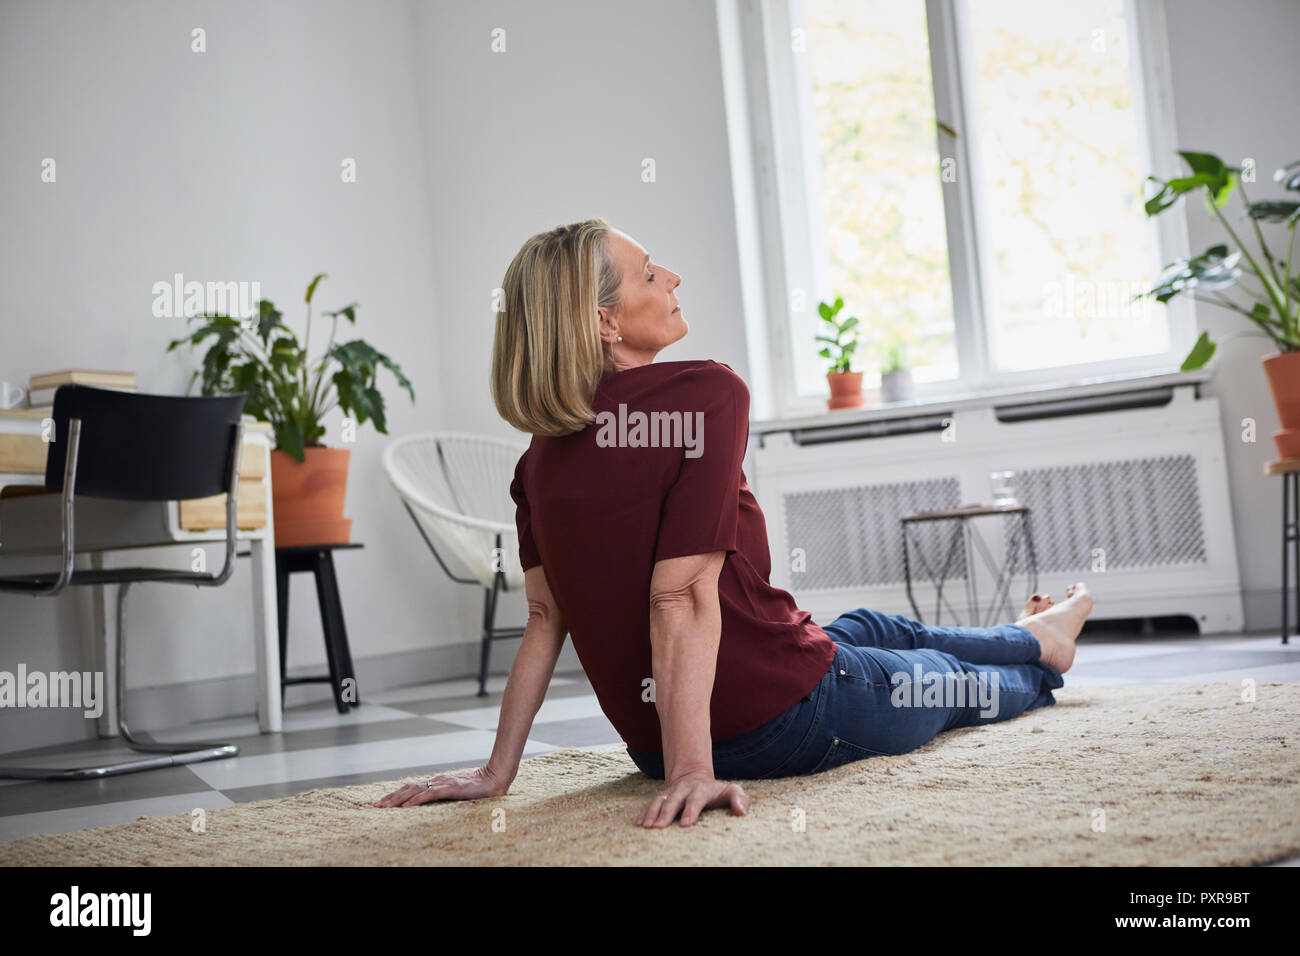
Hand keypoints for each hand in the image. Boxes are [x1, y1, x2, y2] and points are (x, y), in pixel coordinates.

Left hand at [372, 766, 507, 807]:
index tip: (383, 803)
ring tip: (384, 807)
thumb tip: (435, 799)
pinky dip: (415, 801)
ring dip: (397, 800)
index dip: (396, 794)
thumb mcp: (459, 791)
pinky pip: (428, 795)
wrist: (495, 778)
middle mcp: (437, 781)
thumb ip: (447, 794)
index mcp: (438, 782)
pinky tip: (405, 807)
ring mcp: (442, 784)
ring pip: (414, 791)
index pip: (412, 788)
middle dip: (391, 798)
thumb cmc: (480, 787)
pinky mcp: (449, 789)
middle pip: (408, 788)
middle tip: (376, 806)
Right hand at [635, 771, 748, 827]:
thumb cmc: (716, 791)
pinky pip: (650, 805)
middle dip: (665, 814)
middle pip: (673, 801)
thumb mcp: (731, 791)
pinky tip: (639, 824)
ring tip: (646, 827)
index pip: (695, 800)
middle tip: (659, 828)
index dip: (690, 811)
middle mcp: (683, 790)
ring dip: (652, 814)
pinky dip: (644, 813)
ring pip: (659, 802)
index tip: (686, 824)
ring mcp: (670, 793)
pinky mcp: (661, 798)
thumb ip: (739, 799)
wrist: (694, 777)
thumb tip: (742, 811)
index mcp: (701, 789)